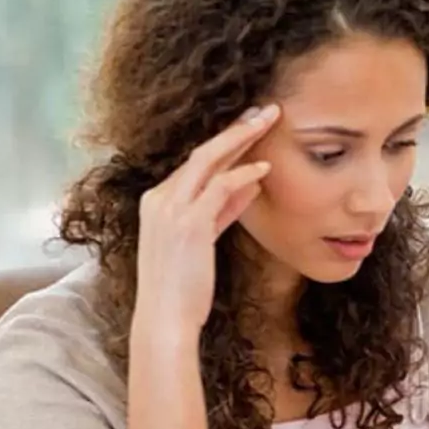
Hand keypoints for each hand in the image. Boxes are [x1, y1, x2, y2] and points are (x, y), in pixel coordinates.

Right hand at [134, 105, 280, 337]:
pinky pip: (219, 187)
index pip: (196, 164)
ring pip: (208, 159)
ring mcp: (170, 209)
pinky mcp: (188, 224)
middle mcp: (159, 199)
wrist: (165, 319)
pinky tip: (265, 168)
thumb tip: (251, 186)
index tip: (251, 125)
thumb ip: (222, 212)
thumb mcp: (202, 241)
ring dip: (242, 138)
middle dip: (235, 129)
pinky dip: (243, 174)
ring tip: (270, 122)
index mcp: (158, 202)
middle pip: (201, 152)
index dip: (227, 143)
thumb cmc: (184, 287)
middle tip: (265, 110)